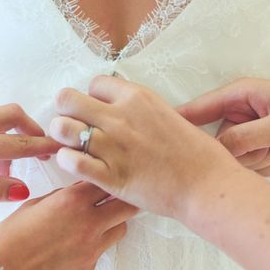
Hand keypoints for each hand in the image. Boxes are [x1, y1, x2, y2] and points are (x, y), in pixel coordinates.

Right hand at [0, 182, 137, 269]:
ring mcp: (92, 250)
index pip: (105, 182)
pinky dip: (93, 248)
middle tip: (115, 200)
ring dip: (113, 223)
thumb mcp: (32, 205)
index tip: (104, 180)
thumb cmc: (7, 240)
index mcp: (72, 201)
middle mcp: (89, 224)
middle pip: (127, 206)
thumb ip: (60, 197)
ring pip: (120, 230)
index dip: (106, 179)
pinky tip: (72, 249)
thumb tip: (74, 194)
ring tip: (94, 225)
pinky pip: (100, 253)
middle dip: (123, 200)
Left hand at [48, 75, 237, 219]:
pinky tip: (77, 164)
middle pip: (67, 99)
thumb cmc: (196, 154)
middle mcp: (120, 117)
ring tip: (74, 146)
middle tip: (77, 126)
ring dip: (64, 137)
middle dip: (67, 112)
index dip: (93, 97)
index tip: (100, 112)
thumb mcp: (169, 115)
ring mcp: (113, 147)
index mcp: (138, 98)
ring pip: (62, 128)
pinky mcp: (110, 176)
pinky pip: (70, 161)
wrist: (207, 186)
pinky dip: (67, 161)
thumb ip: (141, 110)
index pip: (94, 83)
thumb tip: (123, 109)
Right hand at [177, 78, 269, 175]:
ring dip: (259, 160)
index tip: (157, 134)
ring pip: (235, 156)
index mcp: (242, 94)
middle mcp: (242, 111)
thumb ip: (244, 140)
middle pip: (219, 141)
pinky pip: (250, 163)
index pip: (200, 108)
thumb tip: (215, 153)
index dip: (180, 121)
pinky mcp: (262, 145)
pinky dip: (267, 165)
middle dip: (243, 152)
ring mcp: (252, 129)